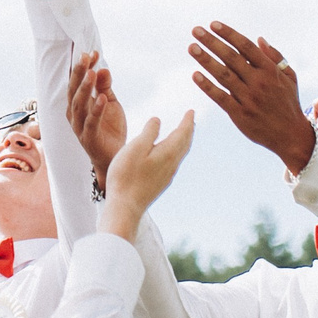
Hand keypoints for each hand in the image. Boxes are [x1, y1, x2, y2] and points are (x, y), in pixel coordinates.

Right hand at [62, 52, 126, 181]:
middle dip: (78, 73)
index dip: (83, 67)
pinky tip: (102, 98)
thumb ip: (105, 87)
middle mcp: (75, 114)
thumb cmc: (110, 129)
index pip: (77, 81)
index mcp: (78, 104)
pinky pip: (91, 122)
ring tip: (91, 73)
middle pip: (73, 90)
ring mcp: (80, 126)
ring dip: (85, 88)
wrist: (115, 157)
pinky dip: (97, 110)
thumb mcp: (110, 103)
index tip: (92, 52)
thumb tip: (102, 68)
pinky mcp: (89, 138)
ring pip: (79, 105)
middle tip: (84, 57)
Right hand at [98, 112, 196, 239]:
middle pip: (185, 144)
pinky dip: (176, 152)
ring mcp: (167, 176)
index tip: (192, 111)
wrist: (125, 207)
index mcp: (168, 153)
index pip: (182, 133)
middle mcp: (172, 165)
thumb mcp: (135, 148)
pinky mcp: (160, 184)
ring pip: (180, 154)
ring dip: (184, 141)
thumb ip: (148, 132)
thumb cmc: (126, 176)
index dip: (187, 121)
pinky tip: (169, 155)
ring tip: (183, 134)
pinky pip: (173, 162)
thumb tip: (158, 120)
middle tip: (191, 120)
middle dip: (189, 130)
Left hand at [189, 23, 312, 173]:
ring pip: (223, 75)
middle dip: (212, 42)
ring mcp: (248, 98)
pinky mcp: (239, 114)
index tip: (213, 24)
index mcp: (270, 70)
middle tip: (196, 30)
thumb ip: (275, 57)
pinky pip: (220, 97)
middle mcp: (259, 82)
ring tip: (192, 47)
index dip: (229, 34)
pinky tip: (195, 75)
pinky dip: (207, 86)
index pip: (246, 47)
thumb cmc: (288, 102)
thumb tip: (259, 39)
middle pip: (231, 57)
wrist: (290, 135)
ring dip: (206, 60)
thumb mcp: (290, 77)